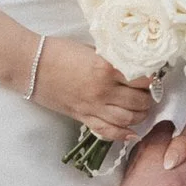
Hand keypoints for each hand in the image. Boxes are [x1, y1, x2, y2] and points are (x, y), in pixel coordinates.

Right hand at [30, 36, 154, 141]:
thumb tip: (131, 67)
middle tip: (150, 93)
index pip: (142, 78)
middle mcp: (102, 91)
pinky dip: (122, 135)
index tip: (154, 75)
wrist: (31, 65)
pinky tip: (131, 133)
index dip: (152, 78)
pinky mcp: (82, 117)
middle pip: (139, 101)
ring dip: (140, 115)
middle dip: (149, 98)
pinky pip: (107, 131)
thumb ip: (111, 61)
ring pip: (128, 119)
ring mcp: (93, 107)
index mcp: (106, 69)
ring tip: (142, 108)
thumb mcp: (91, 50)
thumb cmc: (59, 51)